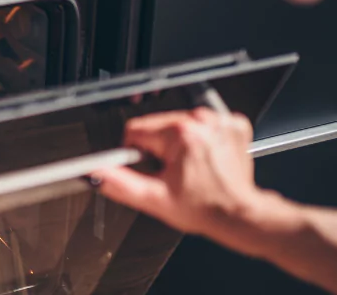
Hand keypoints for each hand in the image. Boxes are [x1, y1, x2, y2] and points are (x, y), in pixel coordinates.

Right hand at [94, 107, 263, 237]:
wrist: (239, 216)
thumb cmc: (204, 209)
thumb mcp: (154, 199)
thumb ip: (120, 183)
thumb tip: (97, 172)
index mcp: (179, 134)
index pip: (135, 130)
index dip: (136, 153)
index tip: (153, 168)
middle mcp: (200, 121)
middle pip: (157, 125)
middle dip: (158, 148)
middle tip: (173, 172)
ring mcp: (219, 121)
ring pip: (178, 123)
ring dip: (178, 143)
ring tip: (190, 167)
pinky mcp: (232, 124)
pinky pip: (203, 124)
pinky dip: (201, 139)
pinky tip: (205, 158)